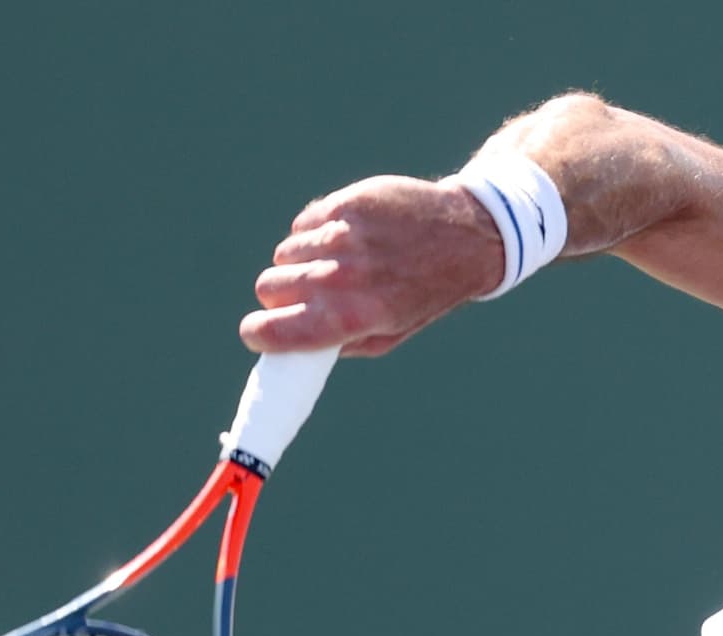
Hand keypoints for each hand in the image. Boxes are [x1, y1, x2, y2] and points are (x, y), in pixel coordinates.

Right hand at [239, 175, 503, 356]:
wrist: (465, 238)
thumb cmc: (424, 294)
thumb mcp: (389, 335)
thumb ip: (337, 343)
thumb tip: (289, 345)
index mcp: (352, 318)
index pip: (273, 330)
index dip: (257, 334)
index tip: (258, 334)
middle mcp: (343, 277)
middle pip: (268, 287)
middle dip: (279, 296)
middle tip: (303, 297)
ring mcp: (342, 236)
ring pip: (284, 254)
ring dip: (299, 263)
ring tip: (333, 265)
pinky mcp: (344, 204)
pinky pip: (302, 225)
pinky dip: (313, 234)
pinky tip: (343, 239)